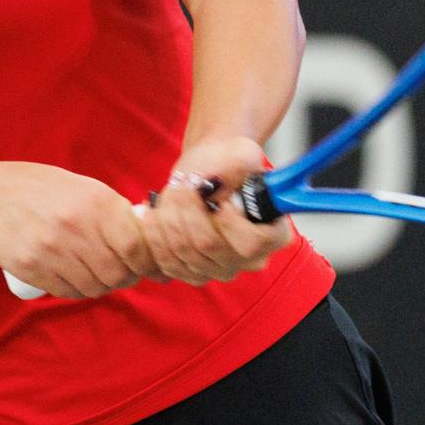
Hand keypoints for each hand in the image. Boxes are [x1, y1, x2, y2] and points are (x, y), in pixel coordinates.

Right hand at [0, 163, 160, 299]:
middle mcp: (77, 227)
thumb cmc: (45, 191)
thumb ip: (116, 214)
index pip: (136, 247)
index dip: (146, 263)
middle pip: (118, 273)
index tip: (146, 266)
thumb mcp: (86, 189)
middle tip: (118, 271)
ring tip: (92, 271)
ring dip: (100, 285)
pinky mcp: (33, 267)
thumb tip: (151, 246)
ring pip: (94, 287)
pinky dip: (76, 290)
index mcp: (97, 203)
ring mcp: (53, 249)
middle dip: (124, 278)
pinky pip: (68, 293)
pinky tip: (71, 275)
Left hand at [139, 137, 294, 285]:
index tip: (219, 198)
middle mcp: (250, 260)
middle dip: (187, 210)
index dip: (230, 222)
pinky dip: (154, 234)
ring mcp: (220, 270)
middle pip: (208, 246)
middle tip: (182, 184)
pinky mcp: (192, 272)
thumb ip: (236, 167)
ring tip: (170, 191)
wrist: (208, 170)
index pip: (252, 243)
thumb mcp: (241, 152)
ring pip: (183, 251)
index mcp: (274, 234)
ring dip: (169, 217)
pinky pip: (166, 261)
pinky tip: (150, 212)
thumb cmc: (229, 162)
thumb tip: (215, 188)